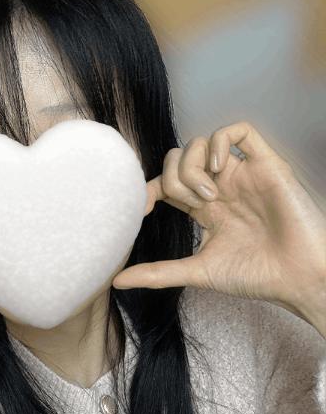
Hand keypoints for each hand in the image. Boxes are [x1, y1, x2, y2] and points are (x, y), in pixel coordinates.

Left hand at [112, 120, 325, 316]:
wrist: (298, 279)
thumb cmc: (256, 277)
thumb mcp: (197, 272)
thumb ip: (157, 272)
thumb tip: (116, 281)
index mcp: (205, 208)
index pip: (167, 183)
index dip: (149, 188)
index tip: (143, 209)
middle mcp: (222, 187)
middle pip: (178, 159)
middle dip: (173, 177)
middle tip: (193, 204)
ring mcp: (242, 174)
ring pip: (201, 143)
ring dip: (194, 165)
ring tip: (210, 196)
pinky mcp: (267, 165)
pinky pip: (238, 131)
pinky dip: (219, 143)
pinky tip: (218, 170)